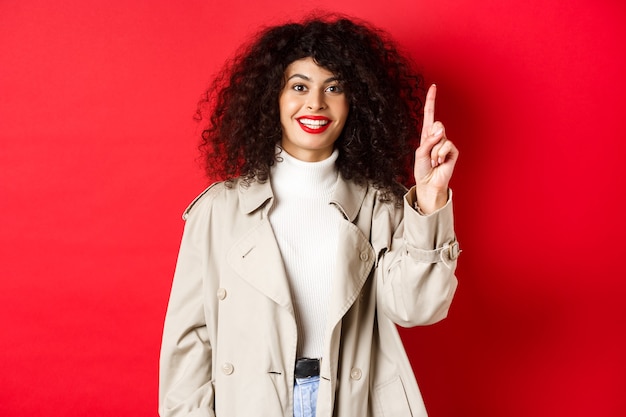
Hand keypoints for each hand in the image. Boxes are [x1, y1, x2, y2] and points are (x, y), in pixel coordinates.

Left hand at [414, 84, 458, 213]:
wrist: (429, 183)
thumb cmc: (422, 169)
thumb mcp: (420, 153)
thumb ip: (429, 140)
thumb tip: (441, 130)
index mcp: (427, 134)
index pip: (430, 114)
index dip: (431, 101)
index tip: (434, 87)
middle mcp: (438, 136)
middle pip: (437, 124)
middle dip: (431, 139)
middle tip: (429, 153)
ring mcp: (446, 143)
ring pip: (440, 138)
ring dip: (434, 152)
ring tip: (434, 162)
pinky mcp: (453, 151)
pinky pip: (446, 145)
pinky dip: (440, 155)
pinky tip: (440, 163)